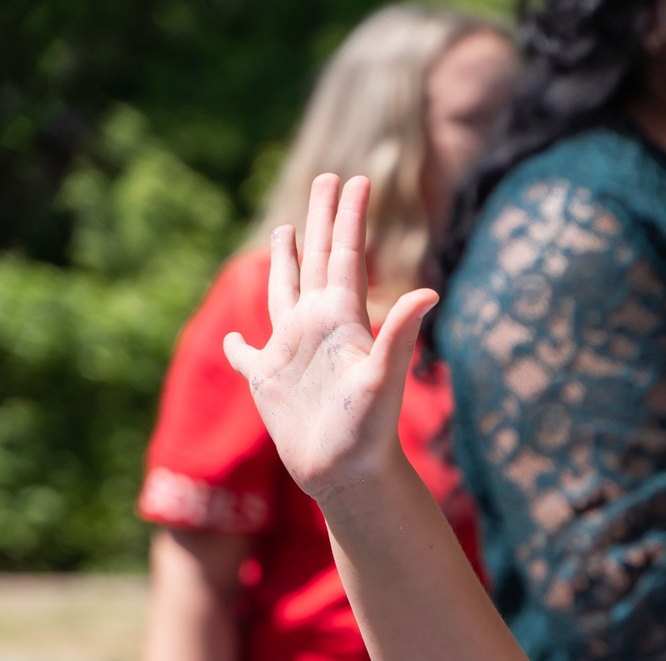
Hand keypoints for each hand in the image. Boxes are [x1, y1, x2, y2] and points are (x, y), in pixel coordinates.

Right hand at [222, 174, 435, 502]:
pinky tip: (234, 339)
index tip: (358, 179)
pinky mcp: (269, 383)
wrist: (350, 477)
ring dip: (286, 261)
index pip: (346, 257)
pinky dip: (238, 346)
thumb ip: (400, 334)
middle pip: (318, 261)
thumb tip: (430, 291)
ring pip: (285, 292)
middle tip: (328, 178)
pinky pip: (247, 356)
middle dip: (323, 219)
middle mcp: (318, 329)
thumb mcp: (383, 379)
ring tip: (288, 229)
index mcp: (343, 320)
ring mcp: (292, 353)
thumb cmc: (368, 432)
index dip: (350, 218)